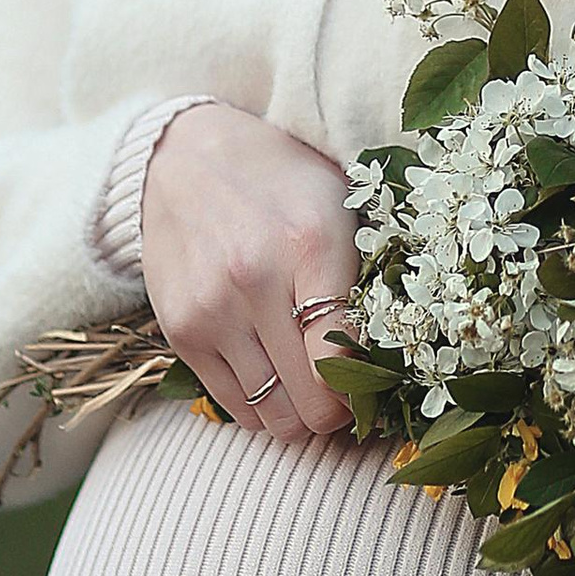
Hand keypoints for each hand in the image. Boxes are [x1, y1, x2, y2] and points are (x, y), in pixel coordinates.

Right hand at [139, 102, 359, 440]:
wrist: (184, 159)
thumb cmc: (281, 185)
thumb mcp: (339, 208)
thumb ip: (368, 276)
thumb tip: (393, 363)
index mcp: (309, 244)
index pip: (345, 355)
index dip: (369, 387)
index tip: (378, 385)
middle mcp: (254, 280)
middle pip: (311, 400)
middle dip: (339, 411)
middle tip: (350, 397)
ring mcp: (211, 310)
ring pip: (274, 416)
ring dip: (301, 416)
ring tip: (313, 391)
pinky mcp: (181, 331)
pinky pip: (235, 407)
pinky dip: (263, 409)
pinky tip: (278, 382)